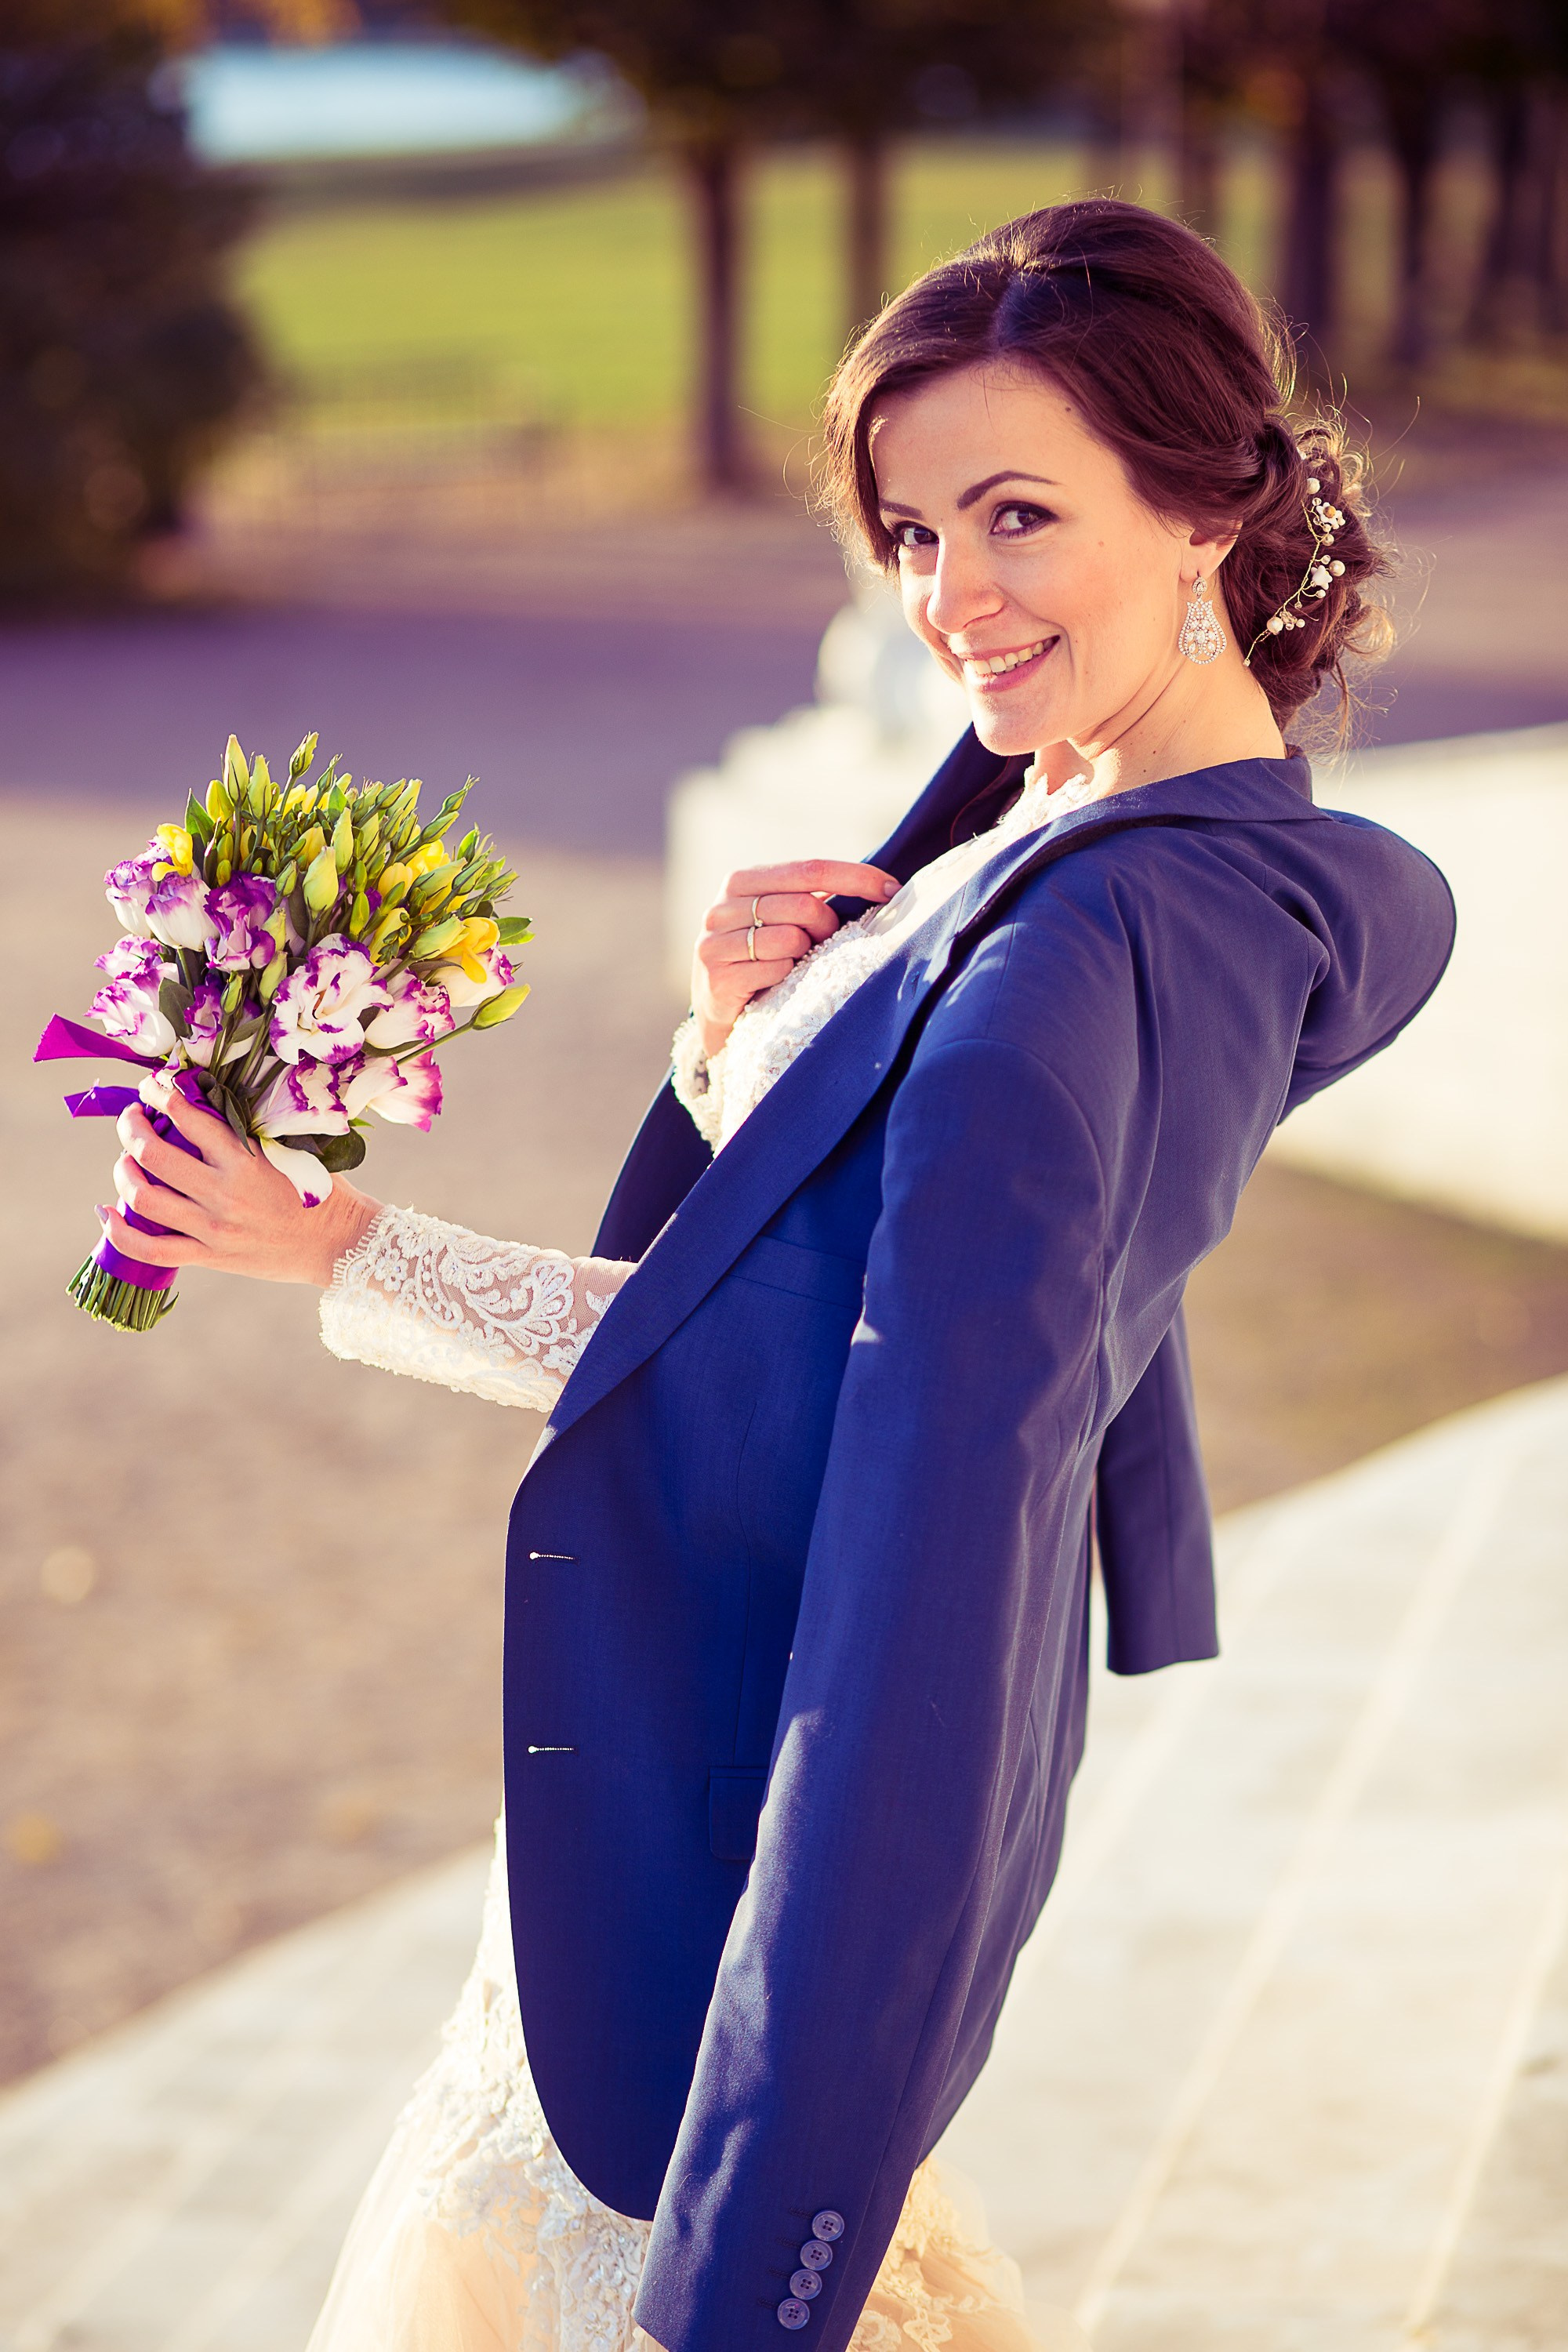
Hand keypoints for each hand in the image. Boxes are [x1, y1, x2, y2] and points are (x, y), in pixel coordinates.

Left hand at [104, 1075, 380, 1289]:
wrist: (340, 1245)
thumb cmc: (322, 1191)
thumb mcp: (292, 1150)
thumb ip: (251, 1131)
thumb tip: (209, 1100)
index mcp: (247, 1161)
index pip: (189, 1118)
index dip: (160, 1094)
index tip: (152, 1086)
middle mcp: (225, 1194)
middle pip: (153, 1156)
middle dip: (130, 1128)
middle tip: (131, 1118)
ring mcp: (215, 1229)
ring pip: (145, 1199)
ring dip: (123, 1172)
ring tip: (125, 1161)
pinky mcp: (211, 1257)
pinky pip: (151, 1249)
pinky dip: (120, 1232)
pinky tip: (106, 1213)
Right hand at [691, 860, 899, 1057]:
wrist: (720, 1011)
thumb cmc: (762, 959)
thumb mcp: (781, 920)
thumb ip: (812, 899)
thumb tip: (879, 886)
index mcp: (742, 881)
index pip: (810, 869)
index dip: (856, 877)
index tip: (892, 889)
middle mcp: (723, 906)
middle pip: (804, 905)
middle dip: (828, 926)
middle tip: (824, 942)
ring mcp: (715, 942)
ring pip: (790, 939)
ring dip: (804, 954)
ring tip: (792, 963)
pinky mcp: (718, 977)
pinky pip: (776, 969)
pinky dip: (785, 977)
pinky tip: (773, 983)